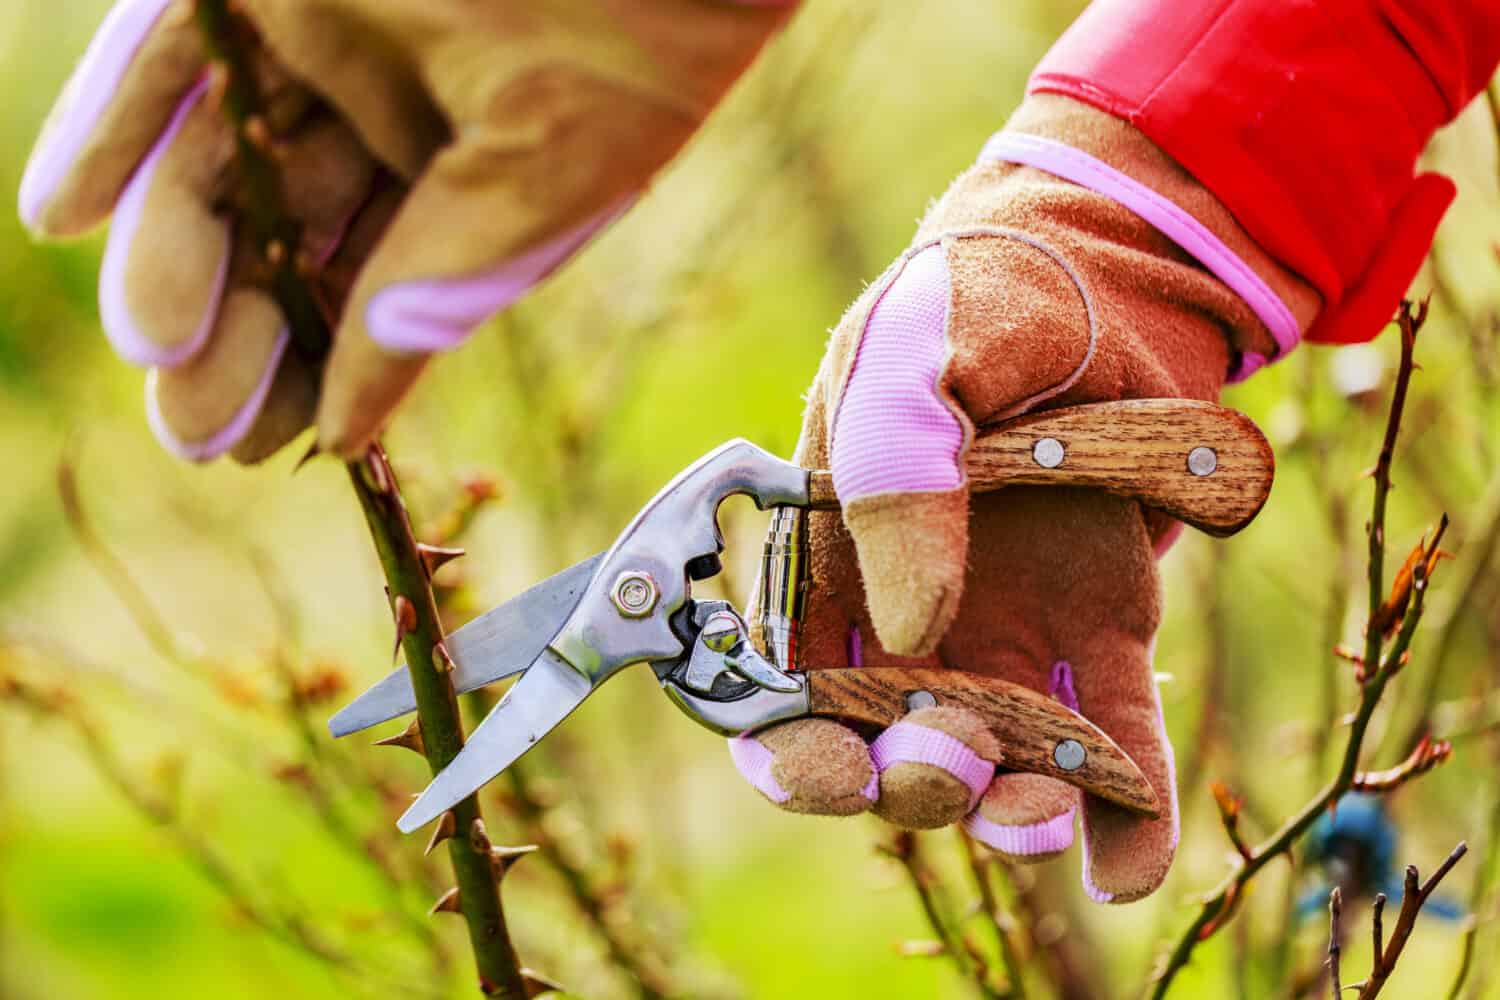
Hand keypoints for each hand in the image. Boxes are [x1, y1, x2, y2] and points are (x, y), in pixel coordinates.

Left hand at [21, 0, 794, 461]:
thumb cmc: (639, 39)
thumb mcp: (541, 187)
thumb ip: (435, 294)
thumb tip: (351, 428)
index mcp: (471, 165)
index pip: (373, 282)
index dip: (318, 367)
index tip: (268, 448)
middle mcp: (388, 103)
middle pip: (285, 233)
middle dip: (240, 331)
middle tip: (195, 425)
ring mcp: (321, 33)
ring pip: (220, 160)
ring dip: (172, 254)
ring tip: (155, 345)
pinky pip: (166, 54)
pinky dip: (112, 130)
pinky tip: (66, 215)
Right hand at [729, 94, 1306, 902]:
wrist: (1109, 275)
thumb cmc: (982, 300)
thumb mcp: (917, 348)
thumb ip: (890, 462)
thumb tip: (911, 623)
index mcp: (829, 561)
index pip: (781, 688)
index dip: (792, 750)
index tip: (829, 766)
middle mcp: (907, 620)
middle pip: (883, 748)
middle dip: (905, 785)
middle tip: (950, 760)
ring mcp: (1007, 636)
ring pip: (993, 764)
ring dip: (1009, 813)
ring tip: (1045, 808)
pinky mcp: (1103, 638)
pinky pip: (1109, 743)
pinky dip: (1119, 818)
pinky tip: (1125, 861)